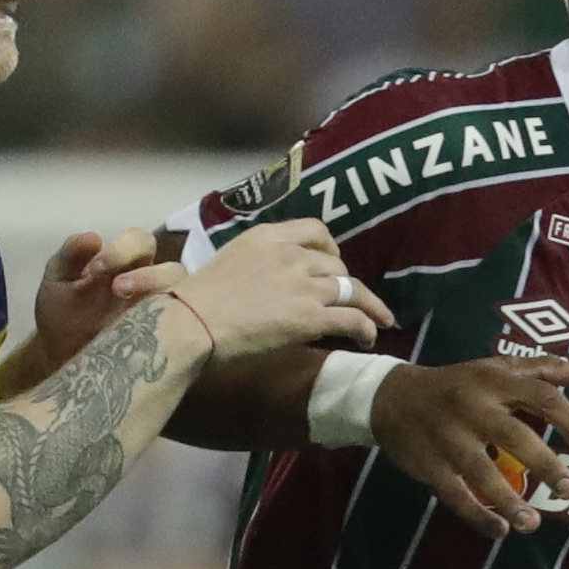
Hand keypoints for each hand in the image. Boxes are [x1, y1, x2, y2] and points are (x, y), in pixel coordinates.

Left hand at [30, 228, 183, 375]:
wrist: (61, 361)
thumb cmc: (63, 317)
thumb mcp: (58, 282)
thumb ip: (71, 255)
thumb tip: (94, 236)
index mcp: (128, 263)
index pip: (141, 241)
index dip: (123, 250)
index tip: (95, 270)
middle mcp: (153, 283)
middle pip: (172, 268)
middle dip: (148, 276)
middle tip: (117, 290)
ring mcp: (164, 313)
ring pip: (186, 298)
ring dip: (163, 303)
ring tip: (132, 315)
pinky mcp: (168, 341)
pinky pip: (185, 329)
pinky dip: (173, 326)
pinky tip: (145, 333)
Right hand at [175, 219, 395, 360]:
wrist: (190, 323)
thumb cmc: (196, 300)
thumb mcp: (228, 261)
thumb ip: (256, 261)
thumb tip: (267, 279)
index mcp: (268, 236)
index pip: (315, 230)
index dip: (331, 248)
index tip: (334, 262)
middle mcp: (291, 254)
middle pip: (336, 265)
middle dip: (346, 282)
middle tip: (348, 299)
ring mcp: (304, 285)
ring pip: (353, 290)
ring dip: (368, 306)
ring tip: (378, 320)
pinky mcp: (310, 317)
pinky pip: (352, 319)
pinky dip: (366, 328)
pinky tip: (368, 338)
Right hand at [372, 355, 568, 538]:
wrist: (392, 397)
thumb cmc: (457, 384)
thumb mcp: (496, 369)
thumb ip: (542, 370)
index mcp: (495, 382)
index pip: (541, 396)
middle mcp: (473, 408)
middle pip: (514, 436)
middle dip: (545, 464)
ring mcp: (449, 439)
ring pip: (482, 472)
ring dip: (509, 501)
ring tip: (533, 523)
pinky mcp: (430, 465)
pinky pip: (455, 495)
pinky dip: (477, 515)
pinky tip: (501, 530)